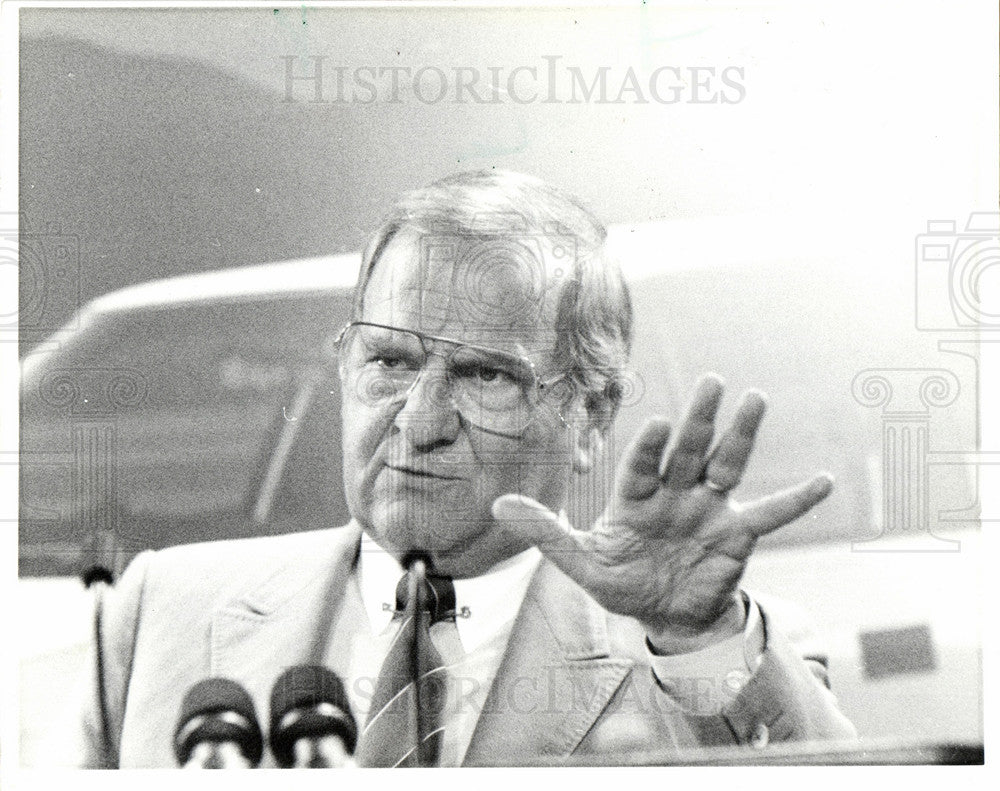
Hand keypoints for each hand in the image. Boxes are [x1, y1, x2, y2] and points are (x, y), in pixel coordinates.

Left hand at [492, 374, 833, 652]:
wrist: (665, 617)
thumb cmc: (623, 582)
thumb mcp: (581, 563)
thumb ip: (545, 532)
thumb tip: (496, 506)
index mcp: (636, 496)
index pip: (642, 466)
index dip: (649, 449)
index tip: (657, 426)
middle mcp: (675, 492)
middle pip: (689, 450)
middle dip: (701, 418)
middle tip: (713, 380)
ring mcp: (709, 508)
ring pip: (728, 465)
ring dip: (742, 435)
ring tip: (756, 398)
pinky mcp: (738, 534)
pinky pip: (771, 514)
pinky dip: (797, 500)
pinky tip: (825, 481)